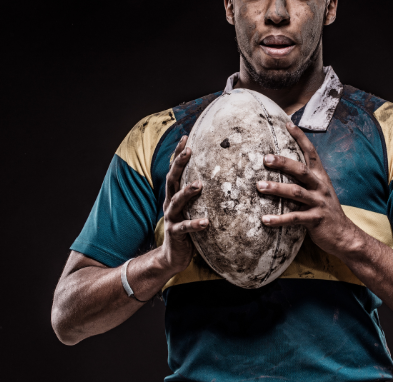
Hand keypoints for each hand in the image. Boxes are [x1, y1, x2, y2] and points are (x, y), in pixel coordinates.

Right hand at [161, 135, 208, 272]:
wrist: (173, 256)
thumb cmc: (189, 229)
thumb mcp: (193, 208)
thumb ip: (201, 194)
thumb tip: (222, 176)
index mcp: (174, 195)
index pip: (175, 170)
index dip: (178, 154)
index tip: (186, 137)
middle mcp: (170, 203)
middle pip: (172, 179)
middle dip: (179, 163)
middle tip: (189, 150)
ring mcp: (171, 218)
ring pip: (176, 202)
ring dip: (187, 191)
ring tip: (199, 184)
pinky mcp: (175, 234)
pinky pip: (185, 228)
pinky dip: (195, 224)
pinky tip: (206, 222)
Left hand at [256, 122, 362, 257]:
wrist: (344, 235)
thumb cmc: (325, 211)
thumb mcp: (319, 191)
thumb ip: (304, 181)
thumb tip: (282, 169)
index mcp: (320, 178)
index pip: (311, 153)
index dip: (301, 138)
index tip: (288, 124)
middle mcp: (320, 187)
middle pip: (301, 170)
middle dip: (283, 163)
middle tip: (265, 159)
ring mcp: (318, 203)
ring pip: (296, 192)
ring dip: (276, 189)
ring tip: (259, 186)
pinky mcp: (315, 220)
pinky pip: (294, 218)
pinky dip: (279, 219)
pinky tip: (264, 219)